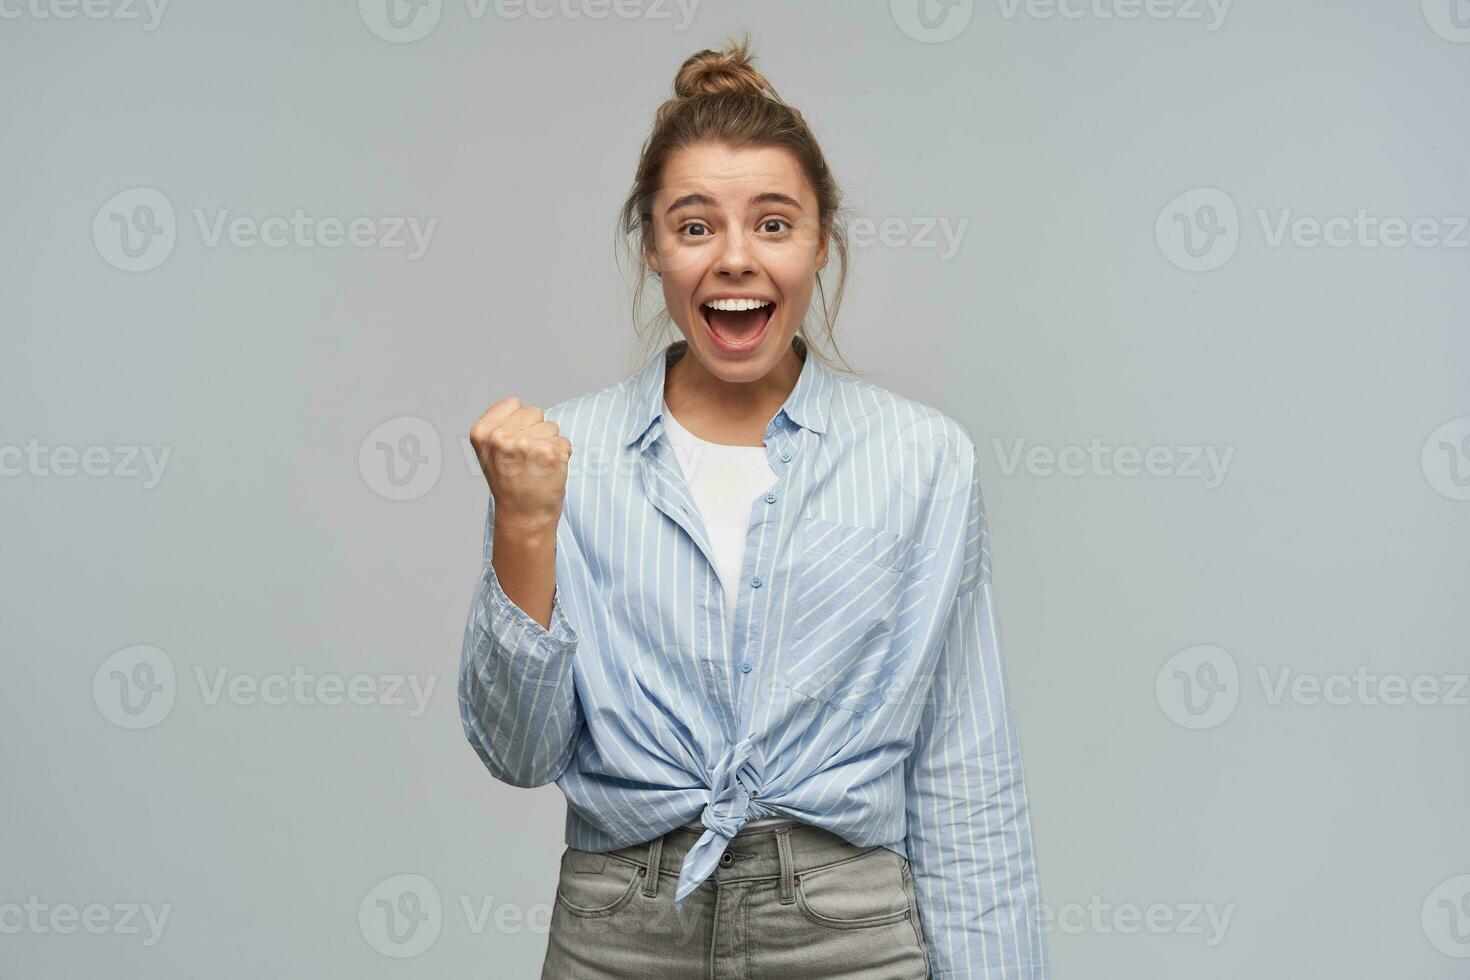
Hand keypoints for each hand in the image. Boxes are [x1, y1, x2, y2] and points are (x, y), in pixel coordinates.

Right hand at [469, 396, 571, 530]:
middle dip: (535, 431)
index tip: (513, 446)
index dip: (519, 422)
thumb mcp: (491, 451)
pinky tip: (548, 472)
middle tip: (526, 459)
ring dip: (549, 444)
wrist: (523, 515)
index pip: (514, 403)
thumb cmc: (510, 481)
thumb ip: (501, 425)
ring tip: (536, 466)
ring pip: (551, 426)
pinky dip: (561, 455)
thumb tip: (525, 409)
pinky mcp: (550, 454)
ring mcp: (526, 444)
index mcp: (482, 431)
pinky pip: (564, 442)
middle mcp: (501, 436)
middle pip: (535, 412)